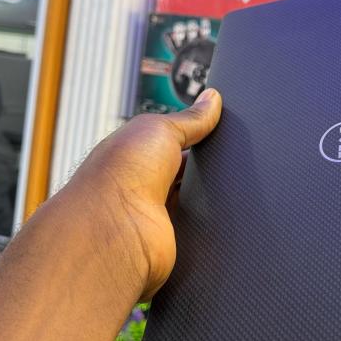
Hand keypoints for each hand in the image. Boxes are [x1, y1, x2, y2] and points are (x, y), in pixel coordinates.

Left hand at [58, 88, 221, 299]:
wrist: (113, 231)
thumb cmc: (119, 175)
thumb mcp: (159, 129)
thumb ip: (190, 118)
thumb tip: (212, 99)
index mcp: (136, 155)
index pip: (176, 142)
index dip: (199, 135)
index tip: (222, 129)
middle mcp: (144, 185)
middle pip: (188, 173)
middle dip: (207, 167)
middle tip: (226, 159)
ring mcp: (157, 215)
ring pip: (197, 201)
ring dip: (210, 195)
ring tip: (225, 185)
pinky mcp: (172, 241)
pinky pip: (201, 229)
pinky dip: (212, 222)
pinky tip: (220, 213)